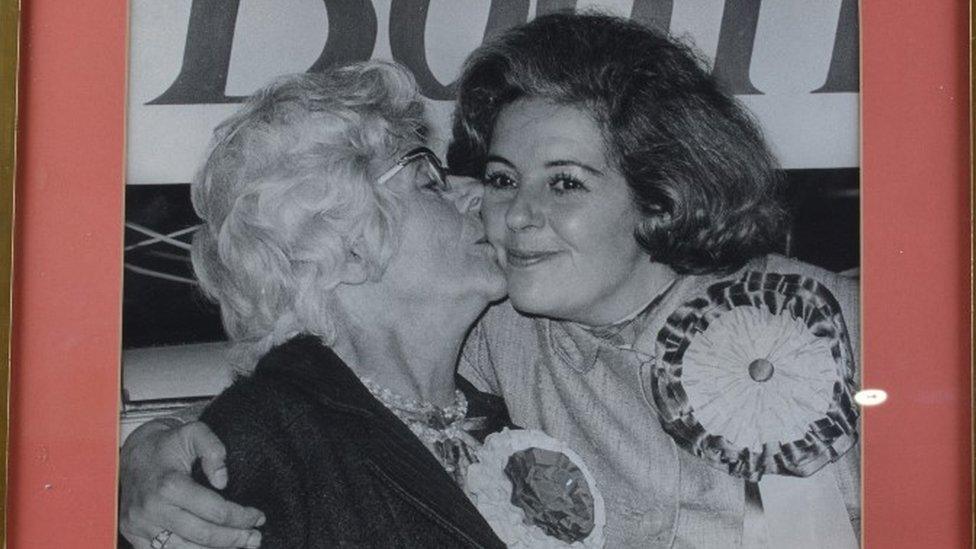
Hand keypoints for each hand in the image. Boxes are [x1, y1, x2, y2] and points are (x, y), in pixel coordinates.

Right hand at [119, 419, 265, 547]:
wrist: (132, 455)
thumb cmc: (167, 444)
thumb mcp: (193, 432)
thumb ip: (213, 449)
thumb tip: (222, 481)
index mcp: (169, 485)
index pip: (214, 510)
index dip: (241, 516)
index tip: (258, 516)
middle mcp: (152, 510)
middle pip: (202, 535)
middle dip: (234, 539)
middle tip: (255, 538)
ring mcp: (140, 527)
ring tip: (239, 546)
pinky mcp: (135, 537)